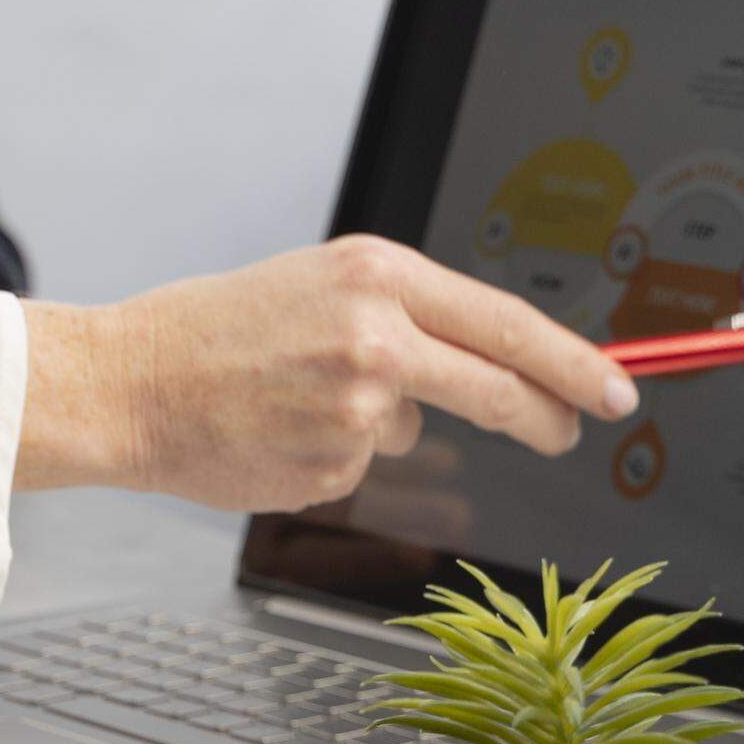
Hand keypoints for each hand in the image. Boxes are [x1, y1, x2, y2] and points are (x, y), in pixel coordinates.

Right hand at [13, 235, 638, 511]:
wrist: (126, 381)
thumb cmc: (214, 331)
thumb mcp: (316, 285)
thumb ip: (401, 313)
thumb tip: (488, 362)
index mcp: (375, 275)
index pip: (505, 321)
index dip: (571, 361)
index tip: (617, 387)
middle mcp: (375, 335)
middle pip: (497, 386)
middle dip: (544, 415)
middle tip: (572, 431)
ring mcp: (356, 408)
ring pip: (412, 431)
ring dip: (376, 426)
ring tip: (294, 398)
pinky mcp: (331, 465)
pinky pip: (361, 468)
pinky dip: (330, 456)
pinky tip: (275, 432)